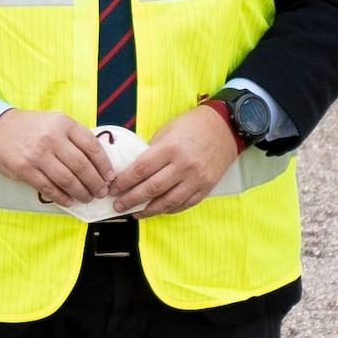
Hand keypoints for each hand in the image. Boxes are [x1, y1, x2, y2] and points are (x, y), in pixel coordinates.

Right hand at [0, 107, 119, 210]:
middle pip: (82, 166)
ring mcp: (38, 155)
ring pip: (67, 179)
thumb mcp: (55, 122)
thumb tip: (98, 162)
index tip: (110, 176)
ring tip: (87, 198)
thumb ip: (74, 137)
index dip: (104, 164)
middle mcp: (52, 138)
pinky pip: (49, 187)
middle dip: (95, 182)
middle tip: (101, 192)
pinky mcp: (25, 170)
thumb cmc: (31, 127)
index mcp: (63, 124)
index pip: (91, 146)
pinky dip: (62, 197)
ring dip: (81, 192)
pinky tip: (70, 200)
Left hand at [108, 104, 245, 220]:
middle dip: (130, 199)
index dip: (124, 182)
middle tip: (117, 206)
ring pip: (167, 202)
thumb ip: (152, 151)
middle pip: (151, 189)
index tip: (112, 188)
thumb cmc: (193, 125)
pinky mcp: (205, 188)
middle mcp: (184, 166)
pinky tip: (156, 210)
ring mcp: (196, 179)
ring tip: (134, 212)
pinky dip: (168, 209)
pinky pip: (183, 204)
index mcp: (171, 148)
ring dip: (147, 210)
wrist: (225, 128)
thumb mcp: (168, 131)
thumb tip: (134, 171)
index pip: (141, 169)